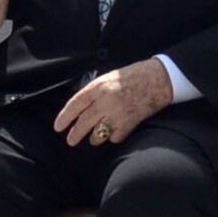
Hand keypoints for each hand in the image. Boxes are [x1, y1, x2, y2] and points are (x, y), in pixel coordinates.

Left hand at [52, 58, 173, 148]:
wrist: (159, 78)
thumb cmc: (134, 75)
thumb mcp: (109, 77)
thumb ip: (94, 91)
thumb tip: (80, 106)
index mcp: (99, 86)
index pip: (75, 104)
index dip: (65, 117)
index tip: (58, 127)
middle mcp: (106, 100)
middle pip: (84, 122)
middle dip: (75, 134)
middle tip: (71, 141)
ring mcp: (118, 113)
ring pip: (98, 134)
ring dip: (95, 138)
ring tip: (95, 137)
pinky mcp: (129, 123)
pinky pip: (115, 137)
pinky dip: (113, 137)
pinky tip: (115, 132)